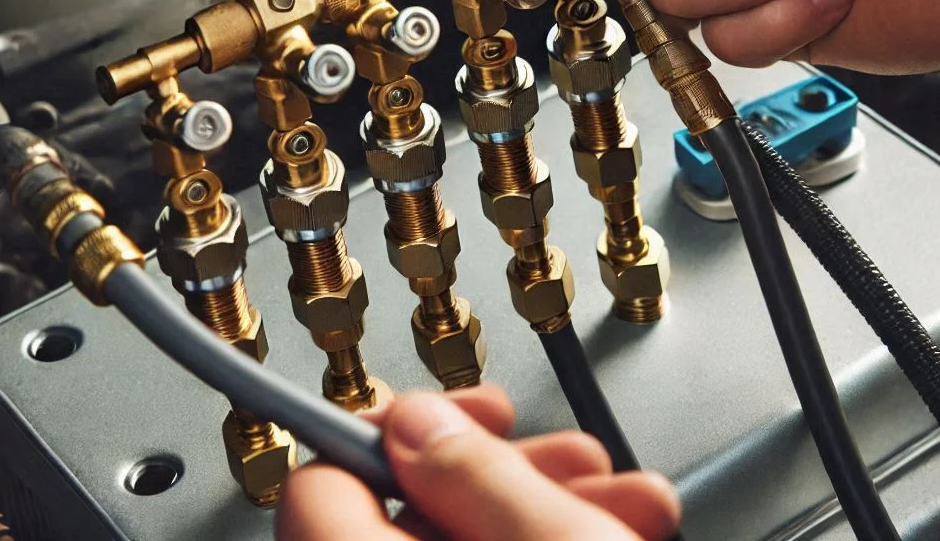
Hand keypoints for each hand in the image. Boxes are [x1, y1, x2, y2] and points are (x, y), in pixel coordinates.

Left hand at [279, 385, 679, 540]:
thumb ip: (480, 476)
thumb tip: (417, 419)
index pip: (317, 486)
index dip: (383, 434)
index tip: (446, 412)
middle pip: (398, 505)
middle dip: (496, 467)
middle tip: (561, 454)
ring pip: (452, 539)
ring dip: (538, 504)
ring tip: (622, 500)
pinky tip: (615, 530)